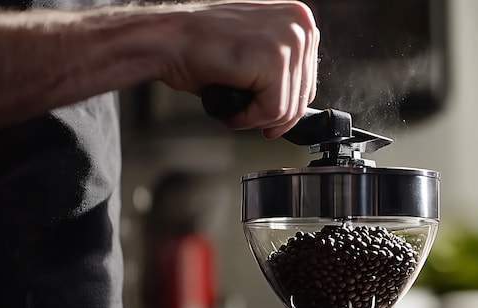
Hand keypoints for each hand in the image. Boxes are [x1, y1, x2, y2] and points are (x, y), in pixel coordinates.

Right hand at [161, 1, 319, 138]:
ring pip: (288, 108)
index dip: (285, 104)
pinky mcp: (275, 60)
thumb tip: (298, 104)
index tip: (268, 115)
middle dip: (271, 115)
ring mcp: (290, 40)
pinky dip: (247, 118)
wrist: (168, 40)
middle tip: (245, 112)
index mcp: (299, 18)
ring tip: (233, 105)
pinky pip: (273, 111)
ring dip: (256, 118)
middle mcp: (301, 24)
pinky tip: (230, 105)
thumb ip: (284, 68)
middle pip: (302, 97)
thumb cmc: (202, 47)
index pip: (308, 80)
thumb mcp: (257, 49)